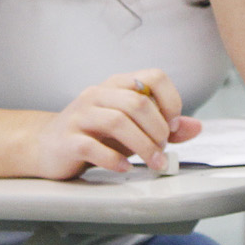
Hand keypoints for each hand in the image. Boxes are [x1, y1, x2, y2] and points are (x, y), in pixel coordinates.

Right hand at [28, 68, 203, 178]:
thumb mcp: (133, 128)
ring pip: (118, 121)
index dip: (170, 100)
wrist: (48, 147)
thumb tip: (196, 126)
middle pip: (138, 102)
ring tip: (152, 162)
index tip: (172, 125)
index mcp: (118, 84)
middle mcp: (98, 93)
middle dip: (157, 130)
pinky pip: (92, 146)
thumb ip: (163, 127)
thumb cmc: (95, 135)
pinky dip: (114, 159)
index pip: (154, 76)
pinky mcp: (67, 139)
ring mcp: (80, 115)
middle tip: (162, 150)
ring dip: (142, 146)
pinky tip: (124, 168)